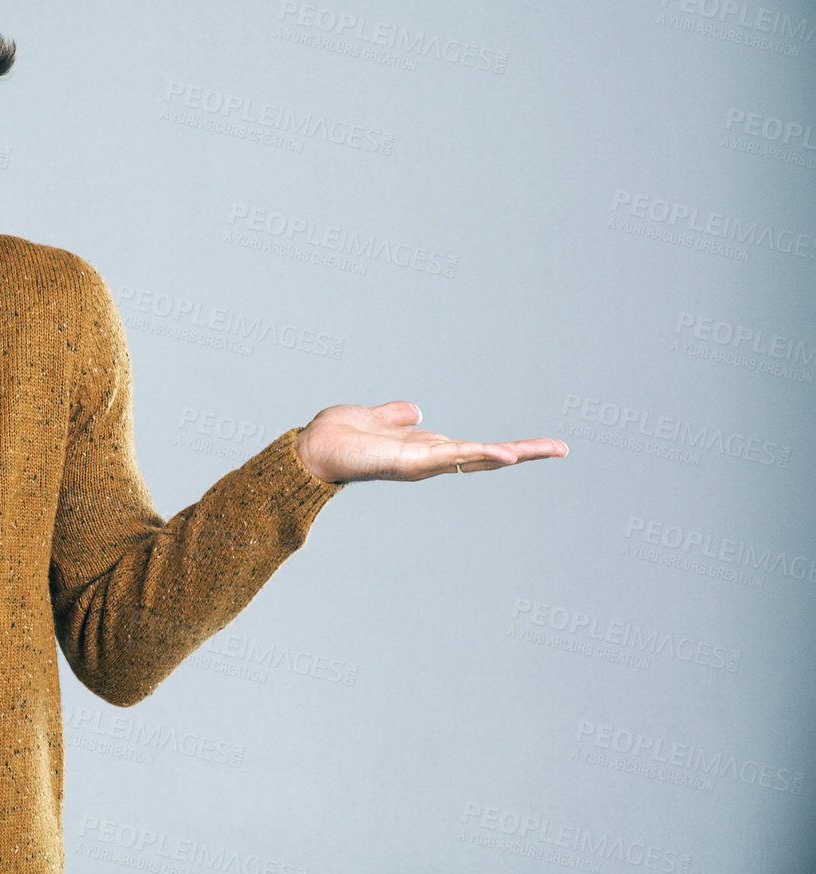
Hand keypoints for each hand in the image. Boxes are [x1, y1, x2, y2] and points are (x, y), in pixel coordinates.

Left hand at [293, 400, 567, 483]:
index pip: (474, 449)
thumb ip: (397, 415)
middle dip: (525, 453)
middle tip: (562, 449)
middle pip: (486, 457)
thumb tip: (416, 410)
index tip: (539, 446)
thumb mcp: (378, 419)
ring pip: (477, 458)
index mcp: (425, 449)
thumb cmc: (340, 436)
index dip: (505, 448)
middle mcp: (429, 460)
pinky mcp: (409, 462)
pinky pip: (451, 458)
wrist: (311, 448)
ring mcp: (422, 463)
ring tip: (548, 450)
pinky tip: (504, 454)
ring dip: (512, 454)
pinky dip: (478, 455)